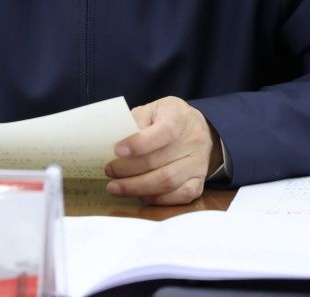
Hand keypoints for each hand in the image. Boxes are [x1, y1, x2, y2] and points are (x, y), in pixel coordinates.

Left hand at [104, 96, 221, 204]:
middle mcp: (194, 140)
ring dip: (138, 188)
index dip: (139, 144)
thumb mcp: (149, 110)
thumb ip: (134, 123)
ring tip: (116, 188)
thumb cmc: (164, 118)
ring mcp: (199, 163)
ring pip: (168, 182)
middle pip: (160, 161)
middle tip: (110, 171)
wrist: (193, 127)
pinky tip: (139, 195)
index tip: (117, 151)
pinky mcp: (199, 182)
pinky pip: (179, 196)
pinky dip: (156, 199)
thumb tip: (115, 144)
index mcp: (179, 115)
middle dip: (129, 170)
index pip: (164, 131)